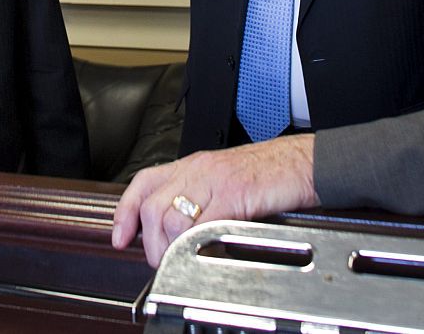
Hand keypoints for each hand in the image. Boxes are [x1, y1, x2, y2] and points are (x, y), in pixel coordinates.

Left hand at [110, 134, 316, 266]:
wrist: (303, 163)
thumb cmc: (269, 174)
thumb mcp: (223, 182)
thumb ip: (198, 200)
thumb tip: (173, 233)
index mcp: (192, 165)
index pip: (144, 182)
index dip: (125, 211)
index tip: (120, 237)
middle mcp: (198, 169)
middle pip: (152, 206)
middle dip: (151, 242)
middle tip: (162, 261)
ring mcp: (216, 180)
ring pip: (172, 216)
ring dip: (171, 248)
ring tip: (181, 261)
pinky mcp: (236, 194)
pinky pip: (204, 222)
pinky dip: (197, 243)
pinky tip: (203, 251)